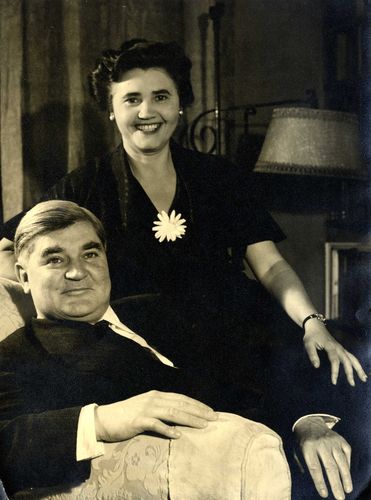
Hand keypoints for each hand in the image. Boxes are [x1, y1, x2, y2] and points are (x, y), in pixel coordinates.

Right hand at [95, 390, 217, 441]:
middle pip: (181, 404)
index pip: (182, 398)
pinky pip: (156, 425)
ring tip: (203, 425)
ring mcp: (146, 409)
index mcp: (157, 395)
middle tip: (214, 418)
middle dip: (199, 411)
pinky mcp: (138, 420)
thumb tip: (179, 415)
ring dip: (189, 419)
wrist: (105, 419)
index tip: (211, 411)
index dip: (197, 404)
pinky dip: (168, 429)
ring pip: (172, 413)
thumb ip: (161, 408)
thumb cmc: (127, 415)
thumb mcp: (146, 407)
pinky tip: (178, 435)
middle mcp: (154, 399)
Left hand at [295, 416, 351, 499]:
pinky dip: (348, 466)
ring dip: (346, 477)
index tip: (324, 495)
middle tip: (339, 497)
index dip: (320, 482)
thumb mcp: (297, 451)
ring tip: (347, 490)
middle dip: (335, 484)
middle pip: (330, 467)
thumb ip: (302, 465)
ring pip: (341, 462)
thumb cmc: (302, 441)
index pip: (315, 468)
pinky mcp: (340, 439)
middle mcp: (321, 443)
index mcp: (308, 447)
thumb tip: (312, 482)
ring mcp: (332, 441)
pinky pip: (347, 454)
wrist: (309, 422)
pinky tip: (347, 476)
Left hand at [303, 322, 366, 385]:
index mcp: (330, 346)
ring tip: (364, 379)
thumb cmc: (311, 336)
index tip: (334, 382)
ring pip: (353, 358)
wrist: (316, 326)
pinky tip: (360, 371)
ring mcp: (341, 348)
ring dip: (359, 368)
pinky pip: (351, 357)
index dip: (335, 371)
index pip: (335, 361)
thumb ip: (312, 355)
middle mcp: (338, 348)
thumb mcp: (308, 344)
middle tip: (352, 384)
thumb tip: (316, 366)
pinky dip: (356, 364)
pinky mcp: (342, 349)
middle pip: (347, 361)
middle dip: (350, 372)